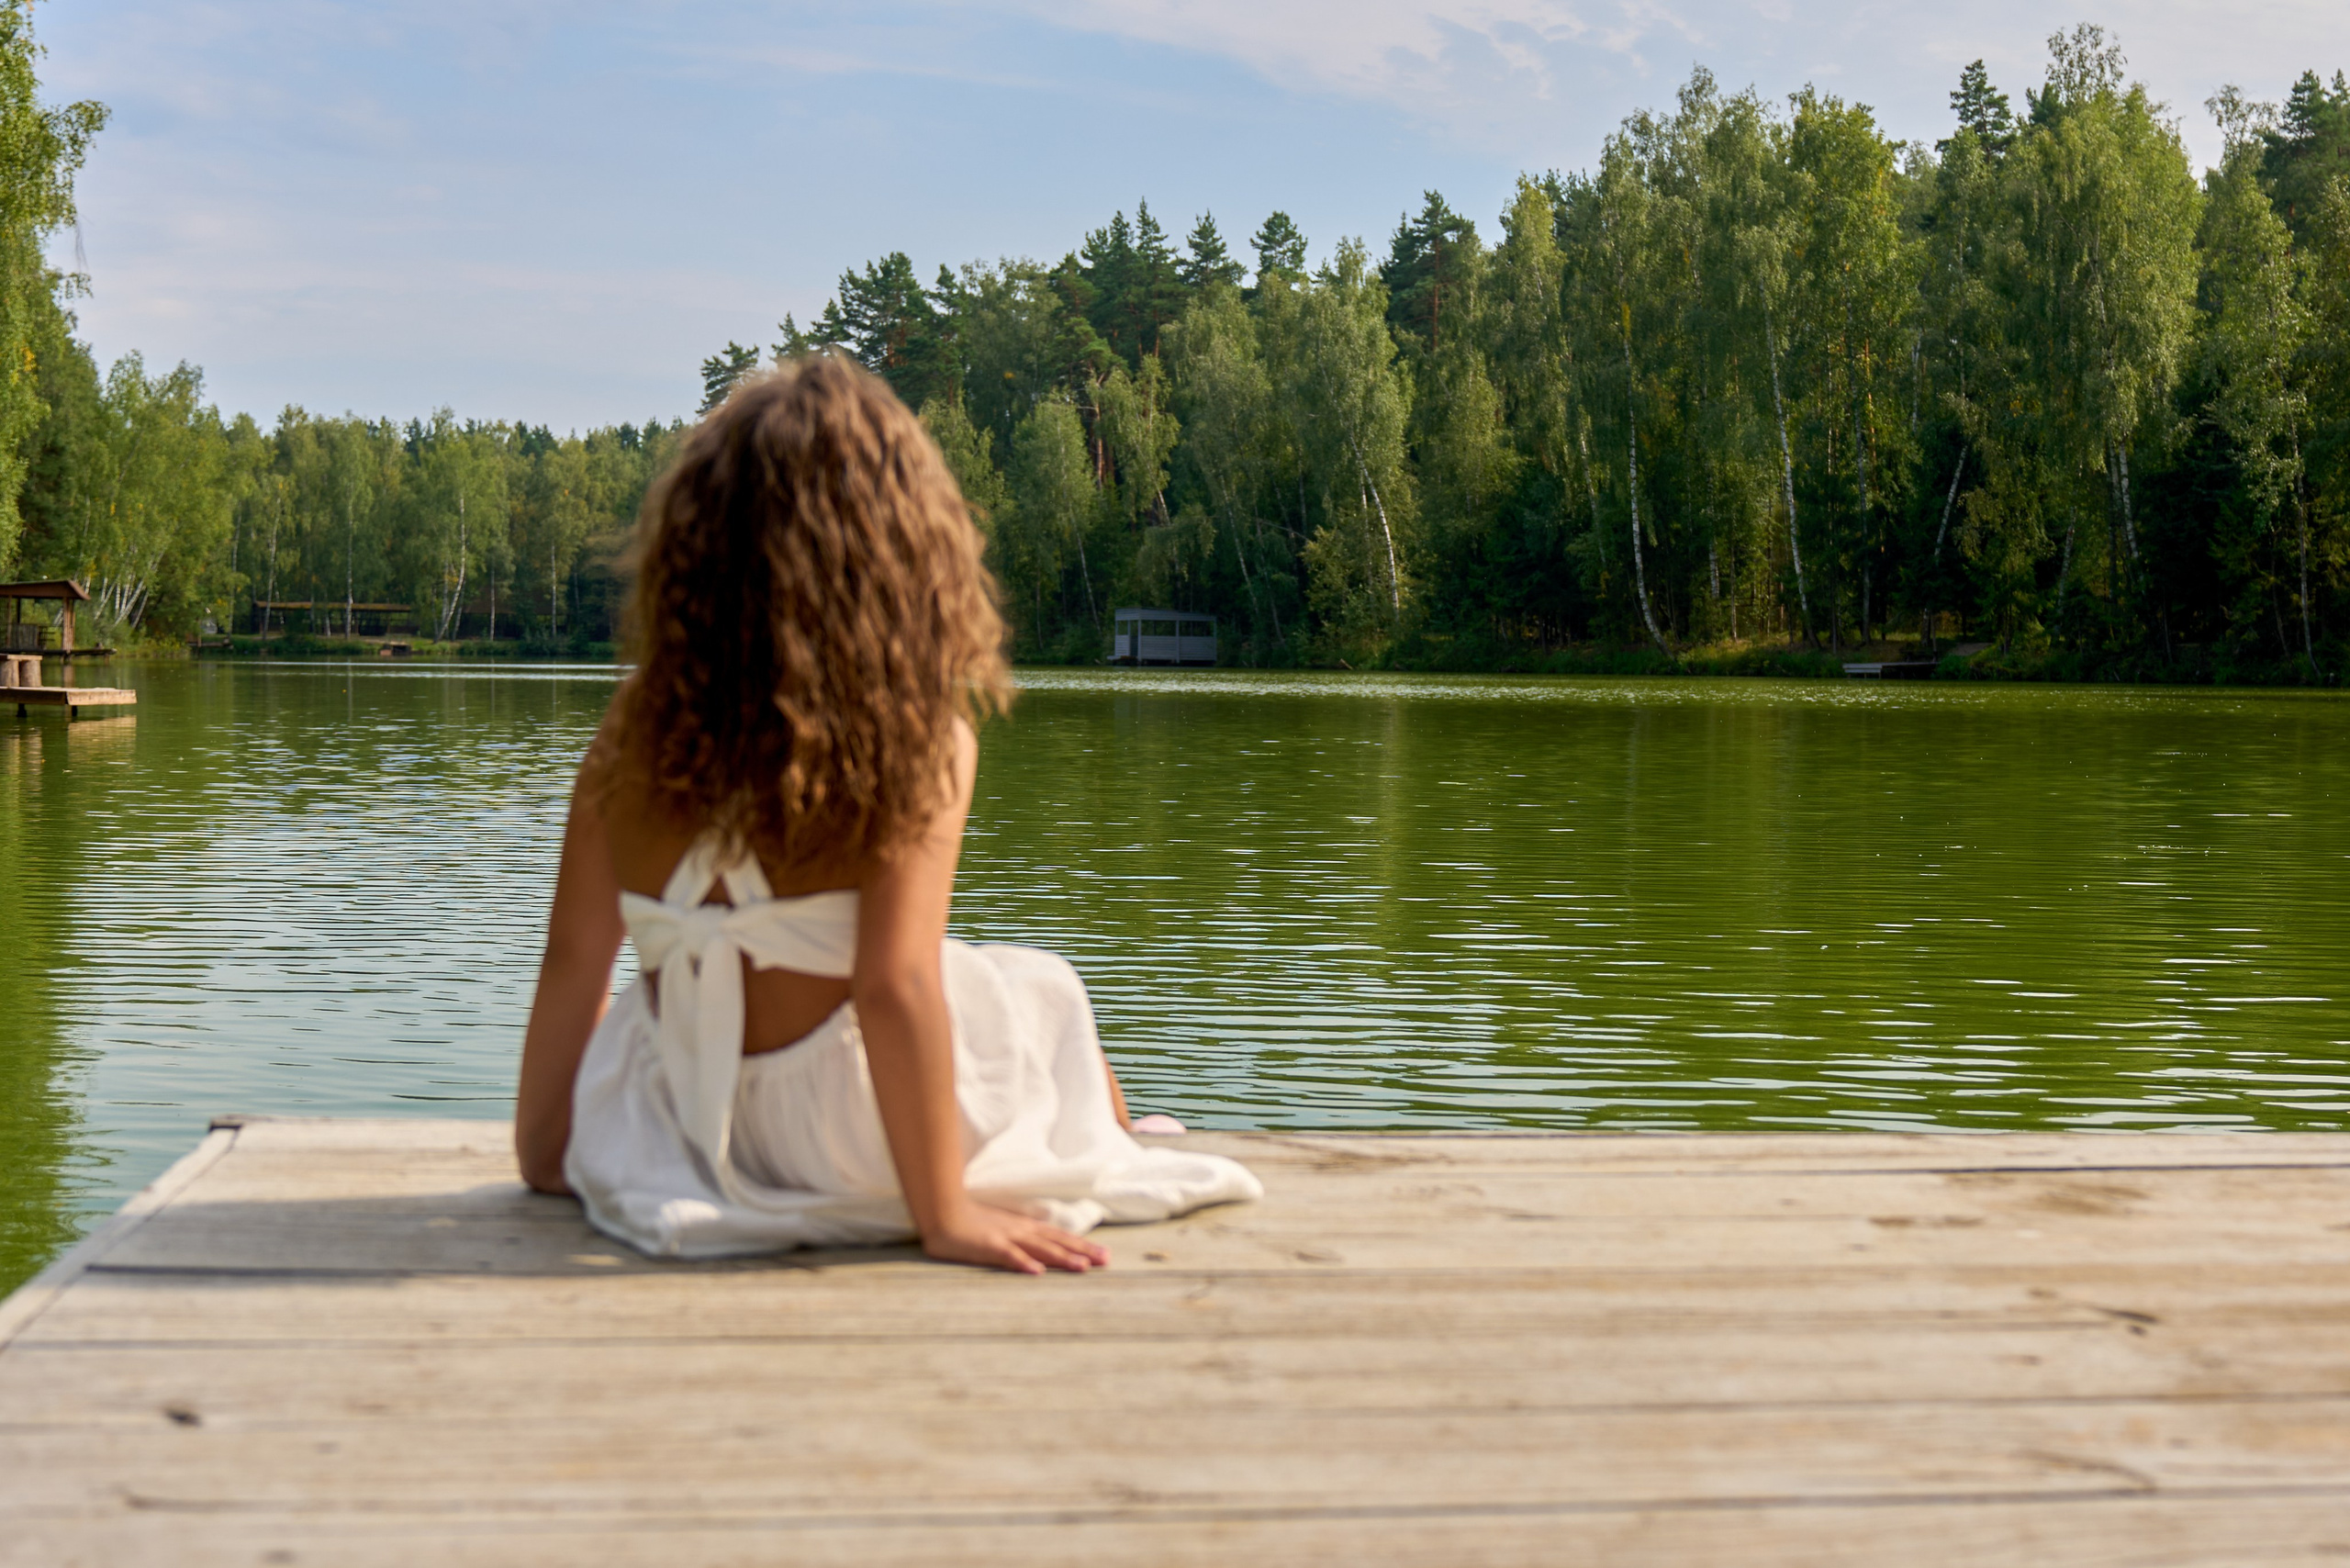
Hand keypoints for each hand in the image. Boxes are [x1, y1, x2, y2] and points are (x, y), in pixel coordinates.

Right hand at [921, 1200, 1108, 1274]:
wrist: (942, 1210)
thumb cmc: (968, 1220)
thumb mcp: (999, 1226)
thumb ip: (1019, 1234)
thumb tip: (1039, 1239)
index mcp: (1023, 1227)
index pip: (1058, 1236)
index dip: (1081, 1245)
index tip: (1103, 1254)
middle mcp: (1020, 1230)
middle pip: (1057, 1241)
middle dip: (1082, 1252)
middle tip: (1106, 1261)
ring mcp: (1005, 1237)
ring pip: (1040, 1248)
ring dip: (1062, 1257)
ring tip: (1083, 1268)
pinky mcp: (988, 1245)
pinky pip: (1009, 1255)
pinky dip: (1024, 1263)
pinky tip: (1038, 1272)